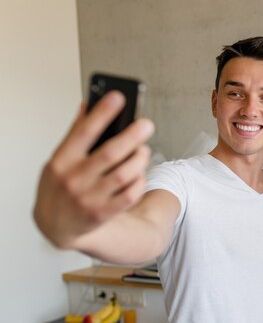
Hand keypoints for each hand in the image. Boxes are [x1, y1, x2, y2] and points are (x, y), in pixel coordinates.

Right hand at [33, 91, 153, 248]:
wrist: (55, 225)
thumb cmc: (59, 186)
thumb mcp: (59, 159)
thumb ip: (75, 134)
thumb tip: (89, 104)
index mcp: (61, 161)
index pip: (83, 132)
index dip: (102, 114)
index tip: (118, 97)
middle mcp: (74, 179)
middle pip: (110, 153)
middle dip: (132, 136)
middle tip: (146, 124)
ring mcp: (88, 198)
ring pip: (124, 174)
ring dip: (139, 159)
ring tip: (143, 150)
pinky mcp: (103, 214)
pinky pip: (130, 195)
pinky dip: (139, 181)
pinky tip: (139, 173)